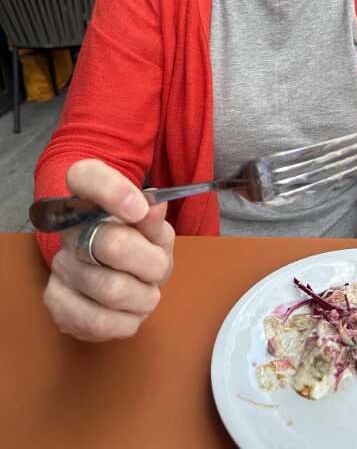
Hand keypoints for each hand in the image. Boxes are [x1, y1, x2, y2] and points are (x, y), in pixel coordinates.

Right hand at [43, 159, 173, 340]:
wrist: (115, 274)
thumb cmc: (138, 245)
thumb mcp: (153, 229)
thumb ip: (154, 219)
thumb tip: (155, 206)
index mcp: (90, 198)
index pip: (86, 176)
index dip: (114, 191)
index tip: (140, 209)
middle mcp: (68, 230)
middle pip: (113, 245)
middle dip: (152, 264)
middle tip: (158, 269)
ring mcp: (59, 267)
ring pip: (113, 289)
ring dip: (144, 297)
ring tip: (145, 292)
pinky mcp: (56, 303)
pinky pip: (99, 322)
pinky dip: (128, 321)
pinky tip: (129, 311)